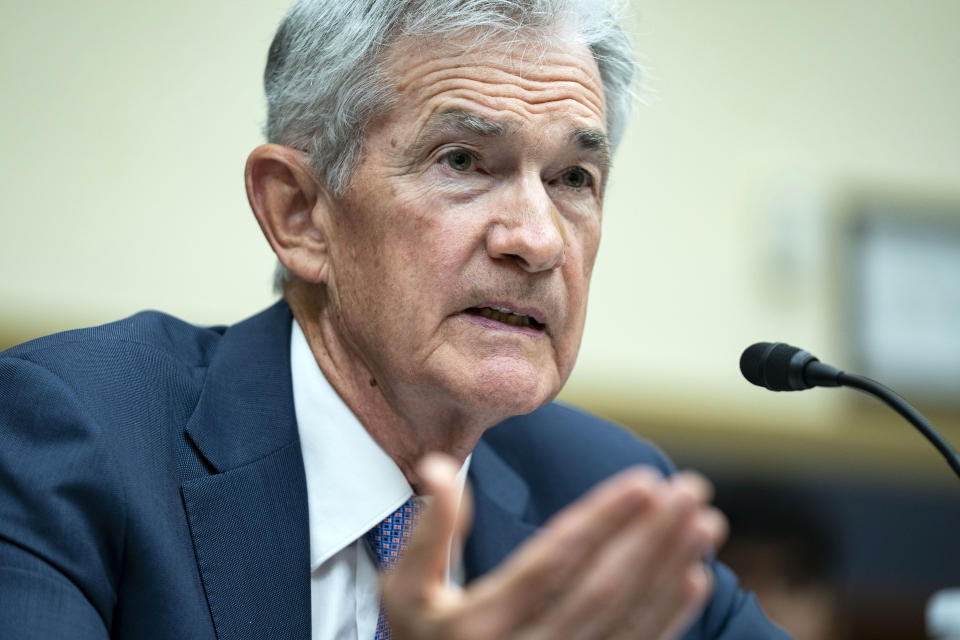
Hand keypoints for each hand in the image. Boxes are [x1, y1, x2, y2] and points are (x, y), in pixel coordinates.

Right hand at [381, 454, 726, 639]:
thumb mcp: (404, 593)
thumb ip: (425, 534)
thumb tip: (439, 469)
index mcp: (479, 624)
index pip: (553, 563)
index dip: (602, 521)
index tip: (644, 482)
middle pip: (602, 588)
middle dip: (651, 536)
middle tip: (690, 489)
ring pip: (627, 619)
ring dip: (670, 568)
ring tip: (704, 521)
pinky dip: (670, 617)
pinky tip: (694, 577)